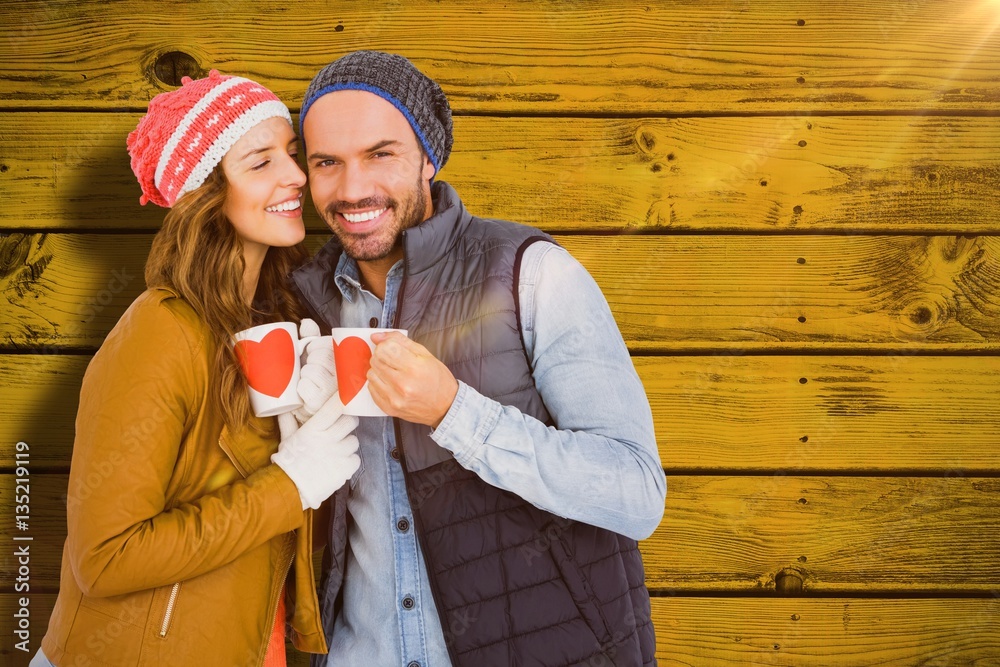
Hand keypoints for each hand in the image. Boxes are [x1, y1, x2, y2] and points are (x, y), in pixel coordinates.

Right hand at [272, 393, 359, 508]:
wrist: (290, 489)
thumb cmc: (288, 462)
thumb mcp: (287, 439)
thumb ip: (288, 421)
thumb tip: (285, 407)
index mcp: (313, 429)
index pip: (334, 408)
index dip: (342, 401)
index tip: (346, 398)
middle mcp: (328, 439)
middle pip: (351, 421)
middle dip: (348, 423)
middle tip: (342, 429)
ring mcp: (339, 454)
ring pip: (354, 441)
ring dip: (348, 444)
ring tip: (337, 451)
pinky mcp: (346, 468)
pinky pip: (356, 459)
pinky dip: (349, 462)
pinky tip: (339, 464)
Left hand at [291, 318, 337, 423]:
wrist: (311, 412)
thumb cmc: (313, 381)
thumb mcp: (315, 356)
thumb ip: (311, 338)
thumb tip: (305, 323)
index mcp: (344, 362)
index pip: (327, 345)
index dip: (314, 346)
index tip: (312, 353)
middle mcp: (343, 377)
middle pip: (320, 357)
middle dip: (309, 359)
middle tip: (307, 368)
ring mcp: (332, 391)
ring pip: (311, 370)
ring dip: (303, 373)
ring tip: (305, 379)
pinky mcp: (319, 403)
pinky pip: (305, 386)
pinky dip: (300, 386)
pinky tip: (303, 391)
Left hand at [367, 332, 457, 427]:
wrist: (445, 407)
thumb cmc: (438, 380)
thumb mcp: (425, 354)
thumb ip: (399, 341)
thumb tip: (377, 336)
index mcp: (414, 368)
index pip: (384, 348)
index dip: (386, 345)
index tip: (392, 349)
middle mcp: (402, 384)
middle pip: (375, 360)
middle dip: (383, 356)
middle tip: (395, 361)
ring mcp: (394, 398)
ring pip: (371, 374)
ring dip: (379, 370)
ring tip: (393, 373)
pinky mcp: (389, 408)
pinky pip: (371, 389)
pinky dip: (378, 383)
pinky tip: (390, 383)